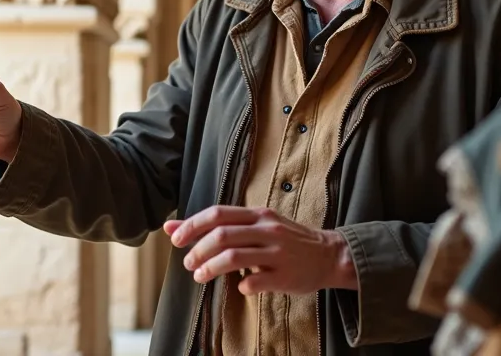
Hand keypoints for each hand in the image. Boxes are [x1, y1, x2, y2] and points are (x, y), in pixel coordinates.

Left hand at [164, 206, 356, 294]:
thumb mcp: (255, 225)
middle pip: (222, 235)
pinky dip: (242, 285)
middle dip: (198, 250)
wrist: (329, 255)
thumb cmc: (284, 239)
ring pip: (234, 257)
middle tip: (188, 263)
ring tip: (200, 276)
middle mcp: (267, 229)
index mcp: (258, 214)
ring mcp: (278, 252)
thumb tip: (171, 228)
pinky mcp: (286, 276)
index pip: (217, 214)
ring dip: (211, 268)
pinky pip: (256, 281)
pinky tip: (238, 287)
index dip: (192, 226)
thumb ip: (218, 225)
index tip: (176, 240)